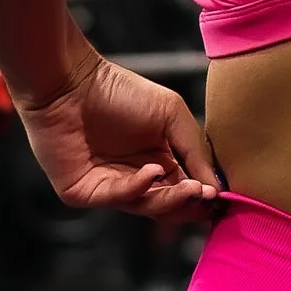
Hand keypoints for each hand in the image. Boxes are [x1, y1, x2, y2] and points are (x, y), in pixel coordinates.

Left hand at [18, 38, 220, 221]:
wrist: (70, 84)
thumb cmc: (120, 91)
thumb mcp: (170, 113)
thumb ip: (195, 149)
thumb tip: (215, 188)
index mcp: (157, 159)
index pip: (185, 187)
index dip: (202, 194)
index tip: (221, 196)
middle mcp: (134, 177)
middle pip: (168, 203)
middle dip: (189, 203)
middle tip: (207, 198)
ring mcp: (109, 187)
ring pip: (146, 206)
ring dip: (171, 199)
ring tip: (190, 188)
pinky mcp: (86, 193)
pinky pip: (118, 198)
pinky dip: (139, 188)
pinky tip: (154, 171)